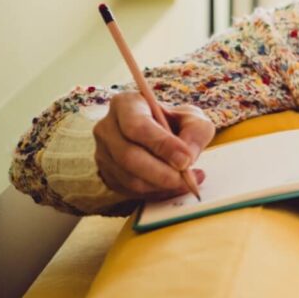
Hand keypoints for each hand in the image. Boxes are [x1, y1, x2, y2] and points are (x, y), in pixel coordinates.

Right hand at [93, 91, 214, 200]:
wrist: (163, 135)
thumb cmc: (176, 122)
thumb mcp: (193, 118)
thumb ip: (195, 132)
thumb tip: (187, 157)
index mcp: (126, 104)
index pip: (137, 125)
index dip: (161, 144)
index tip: (186, 159)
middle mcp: (107, 127)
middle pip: (128, 156)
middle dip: (161, 172)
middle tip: (186, 178)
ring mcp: (103, 153)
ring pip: (129, 178)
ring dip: (161, 185)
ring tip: (187, 181)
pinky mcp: (107, 175)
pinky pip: (130, 191)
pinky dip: (156, 193)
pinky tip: (174, 186)